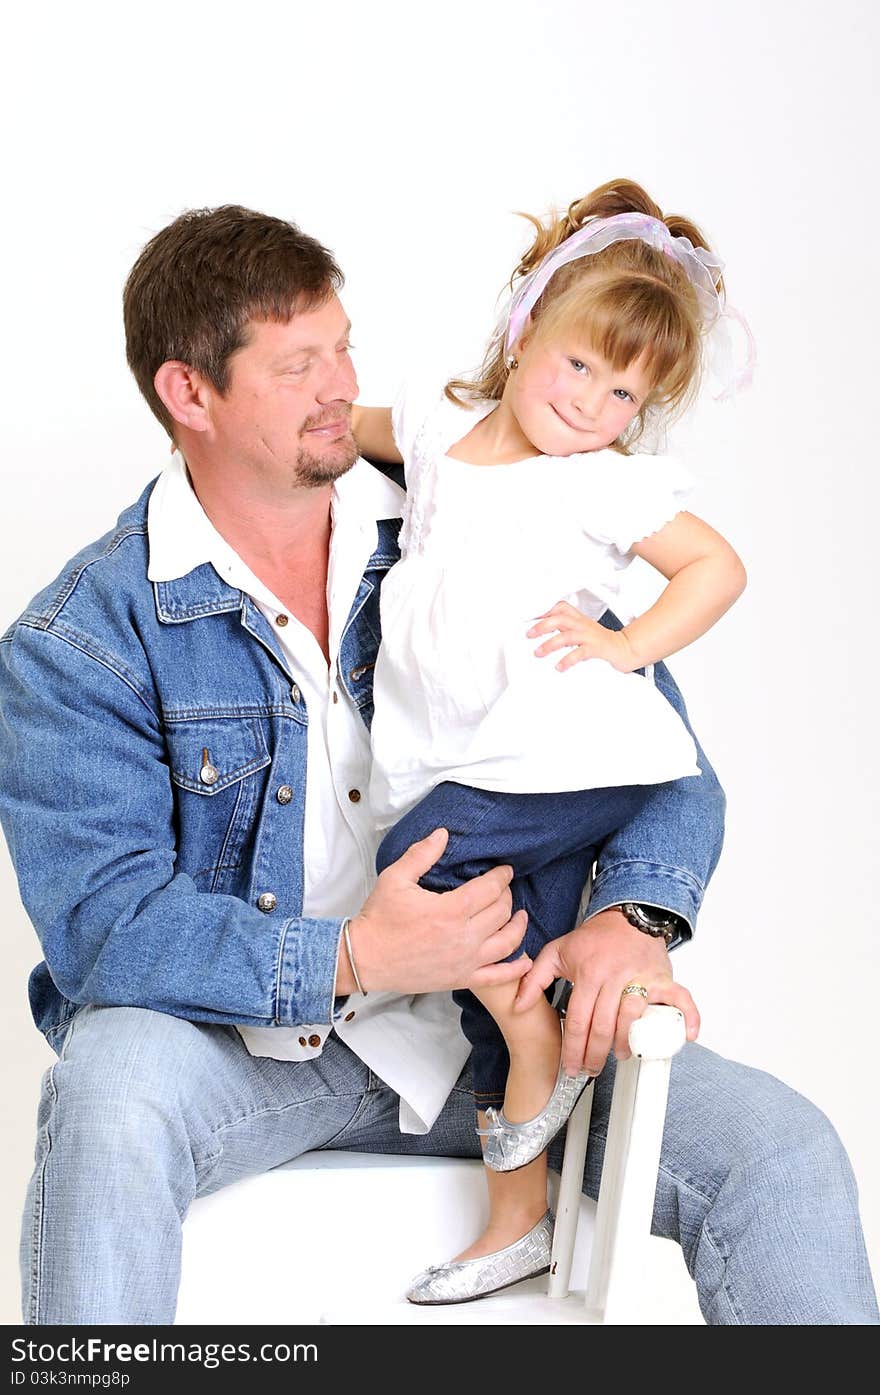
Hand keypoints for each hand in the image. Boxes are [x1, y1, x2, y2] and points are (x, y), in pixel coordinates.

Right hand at [348, 828, 529, 994]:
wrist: (363, 959)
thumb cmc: (379, 918)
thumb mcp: (395, 878)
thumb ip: (421, 854)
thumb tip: (443, 834)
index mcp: (449, 910)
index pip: (489, 889)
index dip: (501, 876)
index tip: (505, 870)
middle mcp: (463, 937)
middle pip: (501, 912)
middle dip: (507, 896)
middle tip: (503, 889)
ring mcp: (464, 961)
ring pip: (507, 942)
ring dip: (518, 926)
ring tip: (519, 916)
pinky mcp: (460, 979)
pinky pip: (497, 976)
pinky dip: (515, 968)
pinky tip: (524, 959)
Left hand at [513, 907, 698, 1076]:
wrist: (626, 915)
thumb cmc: (594, 938)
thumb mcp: (557, 952)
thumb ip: (535, 979)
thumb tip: (518, 1005)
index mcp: (589, 974)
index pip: (578, 1020)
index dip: (573, 1049)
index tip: (571, 1066)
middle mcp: (615, 977)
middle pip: (603, 1026)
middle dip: (595, 1055)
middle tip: (591, 1070)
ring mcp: (641, 977)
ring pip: (634, 1018)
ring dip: (626, 1043)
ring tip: (620, 1056)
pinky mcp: (663, 976)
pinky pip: (680, 998)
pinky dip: (688, 1016)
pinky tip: (686, 1036)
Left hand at [527, 601, 637, 671]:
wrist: (623, 648)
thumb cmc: (600, 640)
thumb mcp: (582, 629)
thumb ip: (565, 628)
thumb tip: (541, 632)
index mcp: (578, 618)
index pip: (560, 607)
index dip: (544, 610)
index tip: (529, 617)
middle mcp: (582, 624)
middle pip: (560, 618)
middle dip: (542, 626)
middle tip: (529, 634)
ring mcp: (589, 636)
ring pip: (567, 635)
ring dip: (549, 644)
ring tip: (538, 653)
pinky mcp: (595, 648)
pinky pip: (579, 653)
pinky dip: (567, 660)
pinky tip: (559, 667)